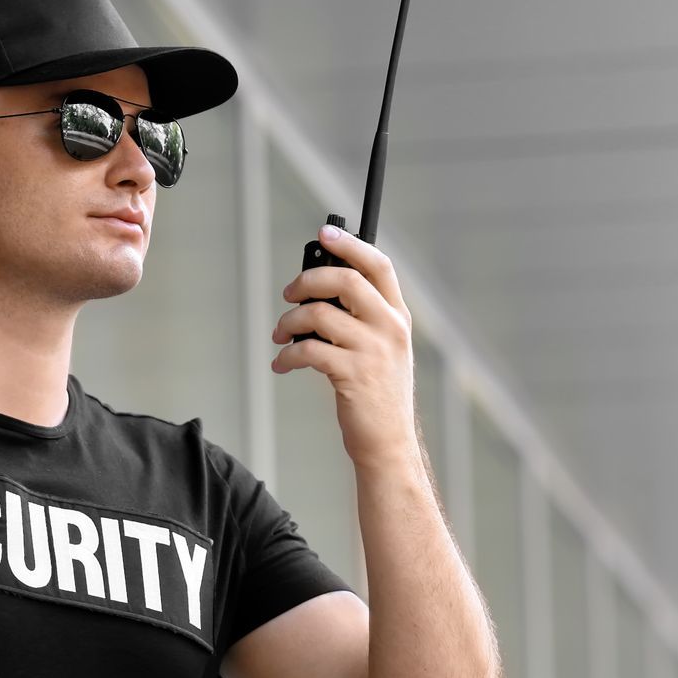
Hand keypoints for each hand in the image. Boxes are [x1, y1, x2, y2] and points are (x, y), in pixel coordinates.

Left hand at [272, 222, 421, 470]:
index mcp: (397, 316)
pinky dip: (287, 354)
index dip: (349, 245)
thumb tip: (316, 292)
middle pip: (345, 280)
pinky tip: (282, 363)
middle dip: (307, 281)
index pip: (378, 265)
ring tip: (279, 335)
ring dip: (289, 321)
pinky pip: (308, 350)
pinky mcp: (352, 375)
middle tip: (288, 294)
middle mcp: (390, 328)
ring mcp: (373, 351)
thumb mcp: (382, 349)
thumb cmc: (377, 395)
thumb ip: (361, 318)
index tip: (324, 234)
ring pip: (319, 314)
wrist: (388, 443)